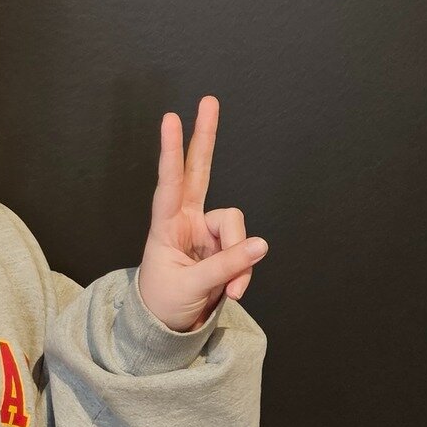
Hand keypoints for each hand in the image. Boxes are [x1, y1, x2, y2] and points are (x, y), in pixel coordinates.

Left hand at [137, 95, 267, 333]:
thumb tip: (261, 245)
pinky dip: (243, 272)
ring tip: (231, 290)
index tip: (170, 120)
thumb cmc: (165, 304)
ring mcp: (207, 231)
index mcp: (166, 226)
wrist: (167, 326)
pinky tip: (233, 290)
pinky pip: (246, 249)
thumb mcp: (192, 288)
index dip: (171, 152)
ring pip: (237, 227)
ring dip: (239, 261)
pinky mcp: (225, 245)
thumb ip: (226, 266)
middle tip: (209, 100)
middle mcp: (187, 221)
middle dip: (205, 137)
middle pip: (199, 171)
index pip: (169, 183)